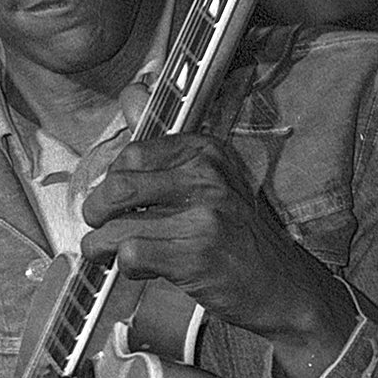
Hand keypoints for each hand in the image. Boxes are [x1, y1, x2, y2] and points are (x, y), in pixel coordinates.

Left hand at [79, 85, 355, 355]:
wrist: (282, 284)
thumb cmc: (238, 233)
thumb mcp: (212, 178)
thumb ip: (165, 146)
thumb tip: (130, 93)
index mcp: (206, 151)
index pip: (133, 153)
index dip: (113, 178)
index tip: (114, 197)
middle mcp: (206, 176)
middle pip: (118, 185)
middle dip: (96, 210)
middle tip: (98, 225)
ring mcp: (203, 215)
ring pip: (117, 225)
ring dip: (101, 245)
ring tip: (108, 253)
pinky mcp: (195, 254)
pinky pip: (130, 253)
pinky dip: (125, 266)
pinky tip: (139, 268)